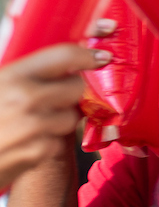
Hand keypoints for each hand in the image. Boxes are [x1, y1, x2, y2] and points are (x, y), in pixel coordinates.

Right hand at [0, 42, 111, 189]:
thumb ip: (25, 73)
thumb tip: (68, 56)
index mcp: (11, 76)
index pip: (64, 55)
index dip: (87, 54)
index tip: (101, 56)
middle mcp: (23, 99)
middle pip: (77, 86)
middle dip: (72, 91)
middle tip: (56, 97)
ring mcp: (33, 127)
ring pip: (72, 115)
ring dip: (60, 119)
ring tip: (32, 123)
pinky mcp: (38, 152)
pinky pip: (59, 140)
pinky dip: (48, 141)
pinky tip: (26, 141)